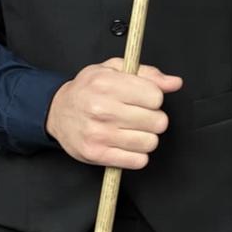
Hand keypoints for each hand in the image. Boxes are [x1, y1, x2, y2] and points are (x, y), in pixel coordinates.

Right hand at [46, 60, 181, 169]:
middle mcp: (101, 108)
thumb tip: (174, 83)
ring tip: (132, 130)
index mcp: (106, 84)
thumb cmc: (88, 90)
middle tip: (139, 116)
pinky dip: (137, 154)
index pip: (155, 96)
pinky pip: (137, 161)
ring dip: (146, 137)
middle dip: (153, 119)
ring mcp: (98, 133)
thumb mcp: (113, 70)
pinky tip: (127, 144)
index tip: (144, 99)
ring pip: (150, 142)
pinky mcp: (96, 154)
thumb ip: (147, 74)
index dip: (154, 98)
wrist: (57, 112)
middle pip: (157, 121)